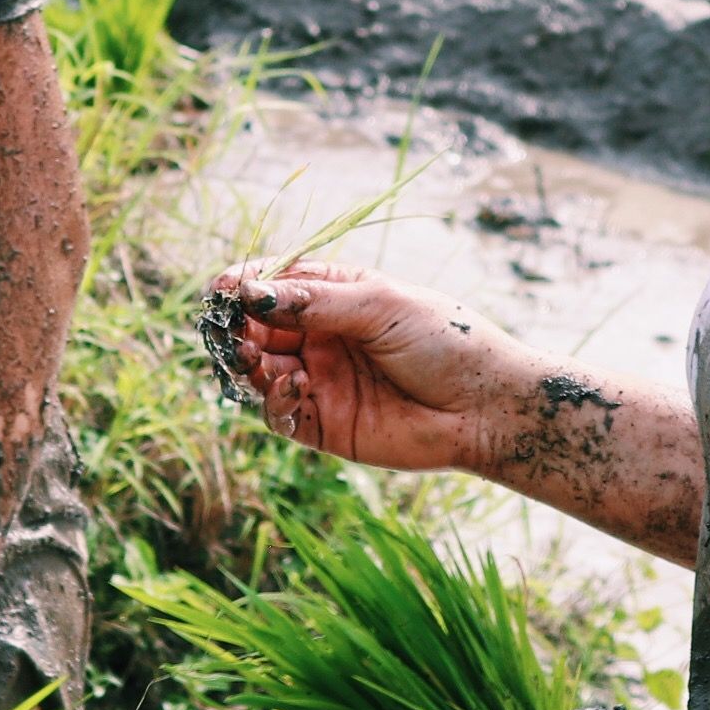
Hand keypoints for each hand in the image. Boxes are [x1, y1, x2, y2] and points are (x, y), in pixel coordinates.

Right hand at [216, 258, 525, 472]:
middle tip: (233, 331)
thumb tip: (251, 293)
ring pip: (259, 371)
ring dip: (248, 364)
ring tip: (254, 359)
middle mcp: (321, 337)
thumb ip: (314, 301)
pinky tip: (292, 387)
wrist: (486, 406)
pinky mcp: (323, 425)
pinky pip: (279, 412)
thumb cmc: (445, 341)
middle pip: (257, 328)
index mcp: (336, 295)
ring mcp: (320, 381)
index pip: (275, 284)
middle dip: (239, 328)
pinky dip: (273, 399)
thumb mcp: (379, 306)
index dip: (244, 286)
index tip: (223, 290)